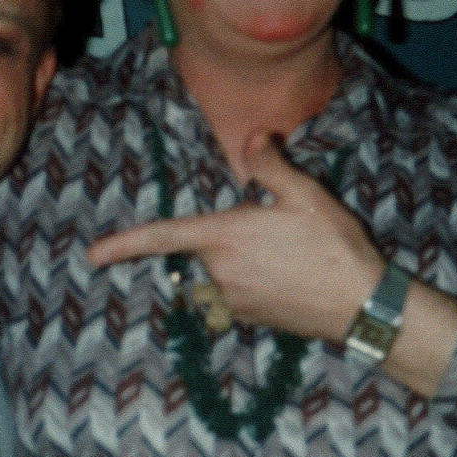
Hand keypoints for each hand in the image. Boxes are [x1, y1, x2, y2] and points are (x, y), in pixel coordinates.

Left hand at [87, 130, 384, 342]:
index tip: (92, 256)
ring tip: (293, 253)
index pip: (162, 237)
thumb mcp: (305, 195)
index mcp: (224, 238)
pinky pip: (237, 291)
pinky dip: (255, 279)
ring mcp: (232, 301)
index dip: (123, 245)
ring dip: (243, 259)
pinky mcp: (249, 319)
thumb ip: (270, 165)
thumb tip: (253, 137)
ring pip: (222, 269)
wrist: (364, 307)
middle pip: (205, 247)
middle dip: (230, 234)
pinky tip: (293, 273)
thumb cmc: (334, 247)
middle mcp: (219, 273)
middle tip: (281, 231)